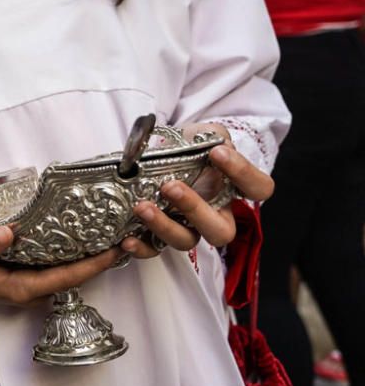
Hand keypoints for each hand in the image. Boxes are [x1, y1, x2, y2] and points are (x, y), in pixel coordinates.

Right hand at [0, 226, 120, 305]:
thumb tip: (8, 232)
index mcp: (22, 289)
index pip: (69, 277)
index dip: (96, 264)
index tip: (118, 248)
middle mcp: (29, 288)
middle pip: (74, 274)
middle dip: (98, 257)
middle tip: (123, 232)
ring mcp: (25, 280)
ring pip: (65, 268)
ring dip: (85, 252)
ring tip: (108, 229)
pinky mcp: (19, 270)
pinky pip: (51, 260)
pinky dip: (67, 247)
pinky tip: (75, 230)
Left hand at [122, 126, 274, 258]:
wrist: (160, 155)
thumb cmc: (189, 147)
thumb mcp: (202, 135)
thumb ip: (211, 136)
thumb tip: (211, 144)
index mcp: (232, 190)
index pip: (258, 188)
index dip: (243, 173)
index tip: (217, 153)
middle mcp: (214, 216)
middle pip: (222, 230)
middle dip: (195, 209)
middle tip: (171, 187)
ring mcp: (188, 228)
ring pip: (186, 241)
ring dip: (164, 226)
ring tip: (142, 206)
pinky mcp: (160, 237)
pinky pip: (155, 250)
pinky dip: (141, 247)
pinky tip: (127, 239)